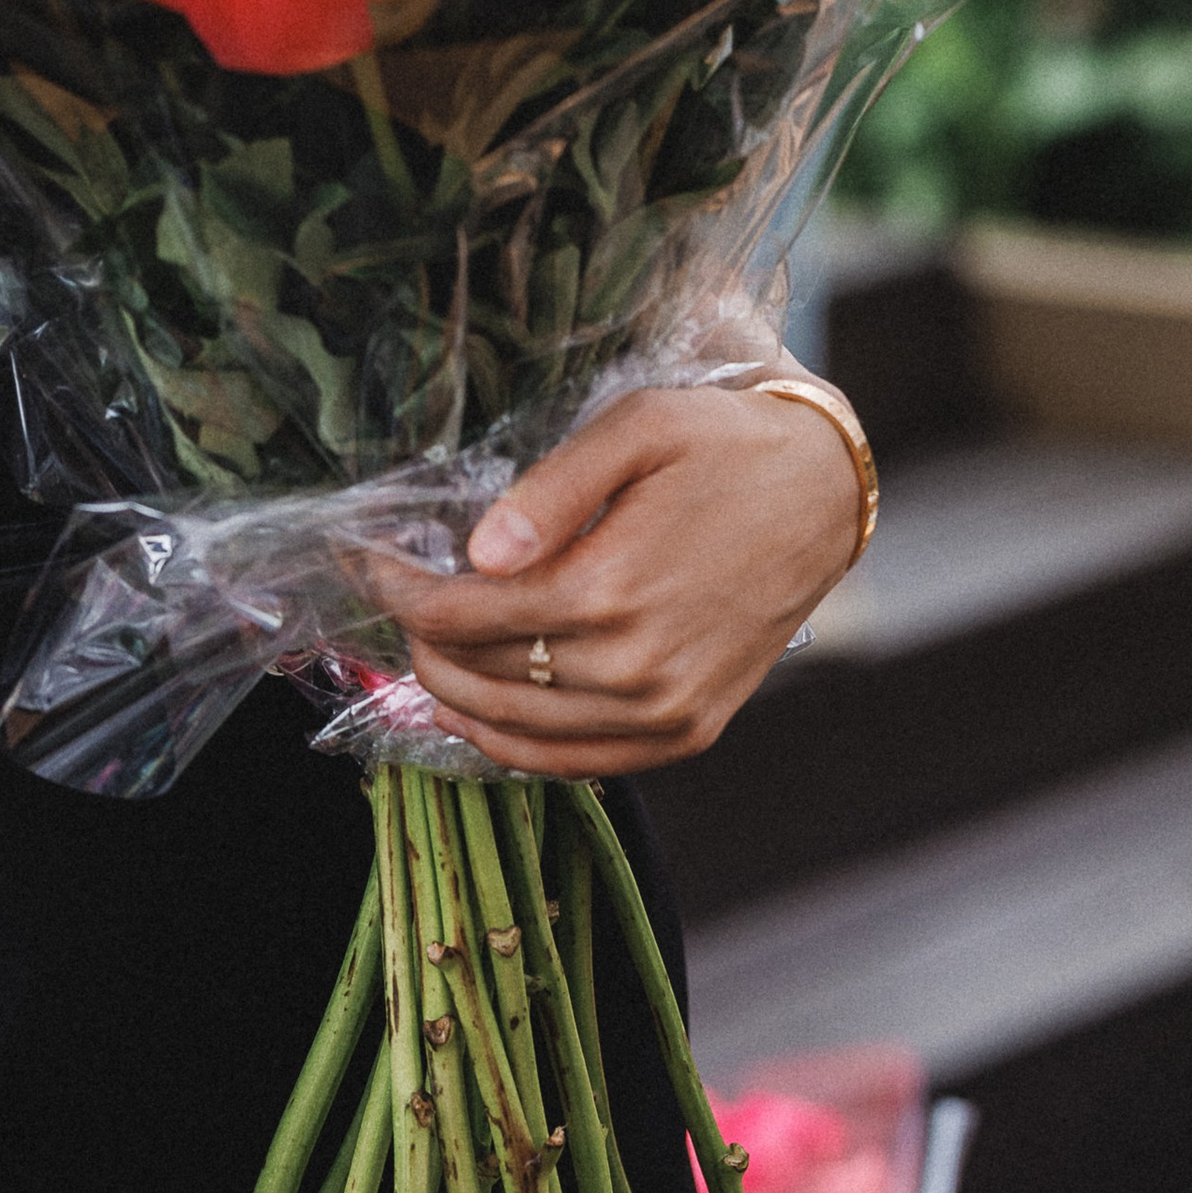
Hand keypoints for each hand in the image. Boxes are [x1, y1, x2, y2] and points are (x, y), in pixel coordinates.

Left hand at [371, 383, 868, 778]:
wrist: (824, 494)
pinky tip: (484, 711)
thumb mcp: (637, 427)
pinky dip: (517, 747)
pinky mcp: (688, 732)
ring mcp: (663, 713)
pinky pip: (579, 765)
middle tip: (395, 594)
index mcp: (609, 589)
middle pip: (478, 676)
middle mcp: (633, 669)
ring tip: (424, 649)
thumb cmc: (723, 444)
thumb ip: (551, 489)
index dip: (398, 592)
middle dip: (418, 637)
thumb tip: (478, 553)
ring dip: (455, 694)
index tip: (367, 560)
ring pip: (517, 731)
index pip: (461, 616)